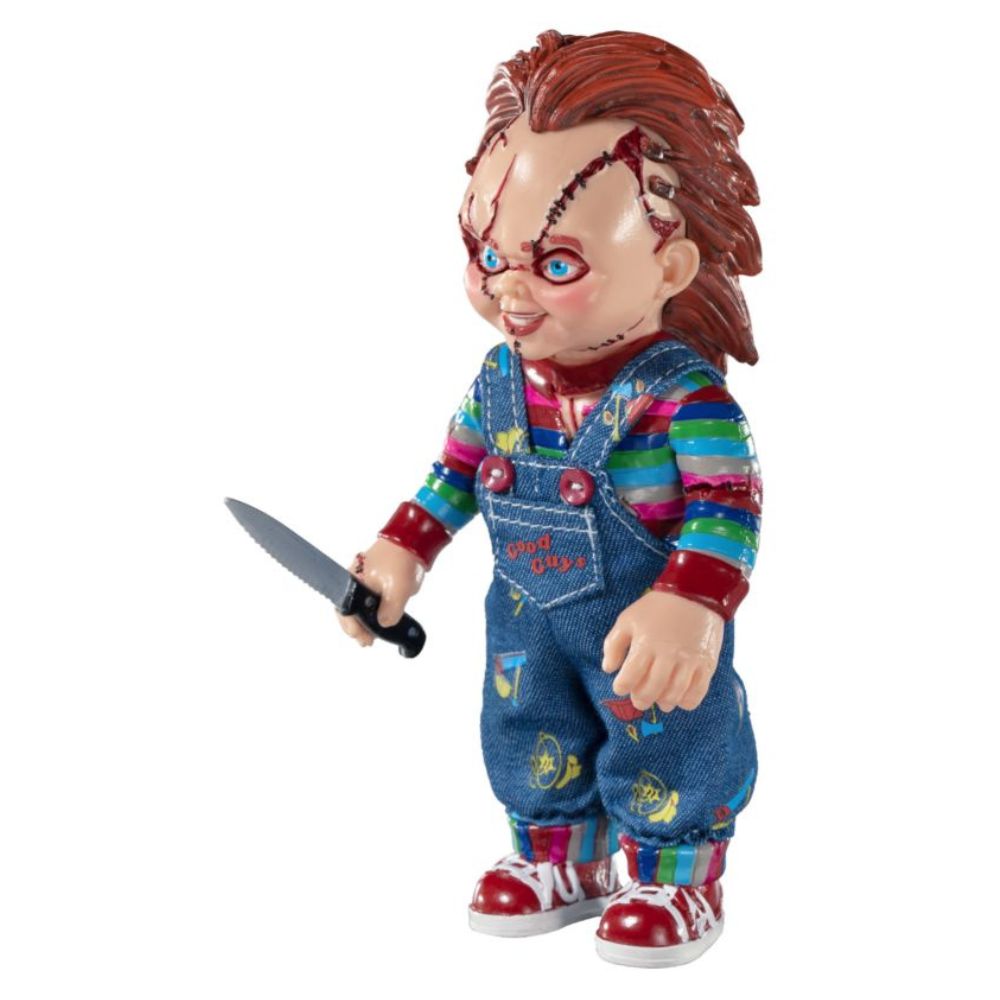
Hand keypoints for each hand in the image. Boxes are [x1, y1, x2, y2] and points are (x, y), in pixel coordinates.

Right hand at [336, 538, 424, 646]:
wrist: (413, 539)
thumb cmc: (400, 561)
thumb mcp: (397, 592)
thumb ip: (389, 612)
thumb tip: (383, 624)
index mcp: (354, 582)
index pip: (345, 611)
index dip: (352, 627)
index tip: (361, 639)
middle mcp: (356, 580)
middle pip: (351, 610)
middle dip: (358, 627)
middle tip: (366, 642)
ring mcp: (366, 577)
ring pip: (361, 605)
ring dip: (366, 621)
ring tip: (372, 636)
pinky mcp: (378, 576)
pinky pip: (372, 597)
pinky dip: (374, 610)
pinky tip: (380, 620)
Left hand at [601, 591, 723, 712]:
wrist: (695, 593)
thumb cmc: (657, 607)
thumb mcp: (628, 619)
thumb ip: (614, 644)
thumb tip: (608, 668)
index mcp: (646, 644)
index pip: (629, 677)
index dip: (621, 686)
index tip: (621, 686)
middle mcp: (668, 655)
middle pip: (651, 690)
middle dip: (641, 699)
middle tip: (639, 699)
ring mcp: (689, 661)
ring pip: (674, 694)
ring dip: (664, 703)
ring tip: (659, 700)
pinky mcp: (707, 664)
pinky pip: (697, 693)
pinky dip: (687, 702)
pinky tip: (679, 699)